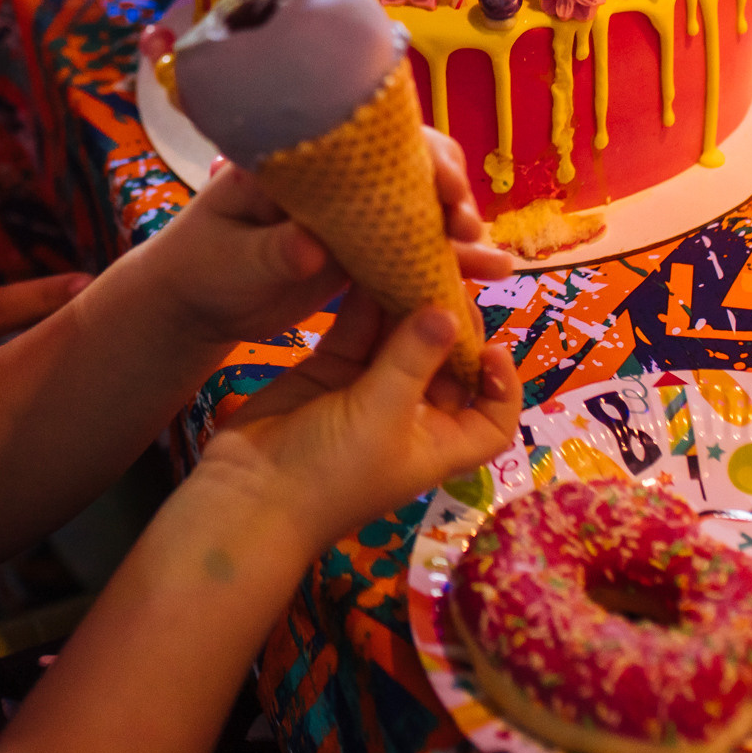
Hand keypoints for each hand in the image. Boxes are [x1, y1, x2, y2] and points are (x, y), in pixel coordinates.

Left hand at [133, 131, 514, 349]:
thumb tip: (311, 247)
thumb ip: (270, 252)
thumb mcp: (228, 260)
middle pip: (408, 165)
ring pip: (419, 207)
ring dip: (458, 229)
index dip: (415, 156)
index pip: (366, 140)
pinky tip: (485, 278)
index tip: (444, 187)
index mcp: (298, 160)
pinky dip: (447, 260)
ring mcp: (351, 212)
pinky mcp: (361, 249)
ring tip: (491, 264)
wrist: (193, 303)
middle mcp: (334, 177)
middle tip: (467, 226)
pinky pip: (413, 248)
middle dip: (449, 191)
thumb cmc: (199, 268)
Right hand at [200, 292, 519, 549]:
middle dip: (451, 325)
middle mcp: (410, 415)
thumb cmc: (330, 471)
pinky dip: (363, 304)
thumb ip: (413, 358)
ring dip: (406, 306)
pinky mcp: (329, 371)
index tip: (493, 347)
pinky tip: (369, 266)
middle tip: (449, 279)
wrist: (249, 492)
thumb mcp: (380, 416)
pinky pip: (356, 332)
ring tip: (414, 261)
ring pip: (399, 341)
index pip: (492, 418)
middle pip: (446, 365)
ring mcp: (368, 391)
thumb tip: (448, 310)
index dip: (502, 385)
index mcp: (438, 443)